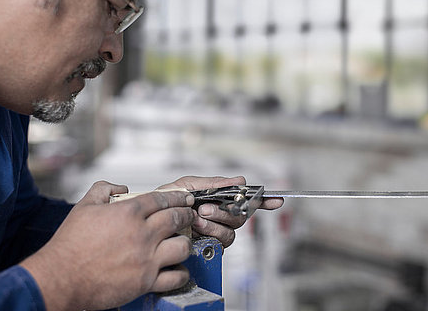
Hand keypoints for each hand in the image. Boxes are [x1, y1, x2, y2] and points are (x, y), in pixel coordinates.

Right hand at [20, 181, 195, 310]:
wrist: (61, 277)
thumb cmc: (70, 244)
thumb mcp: (84, 207)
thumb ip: (103, 190)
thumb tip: (120, 188)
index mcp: (128, 213)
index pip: (162, 199)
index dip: (177, 197)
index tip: (184, 198)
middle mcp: (141, 234)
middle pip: (177, 218)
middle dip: (187, 214)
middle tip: (189, 215)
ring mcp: (146, 259)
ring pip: (182, 246)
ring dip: (185, 242)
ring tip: (182, 242)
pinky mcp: (146, 282)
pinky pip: (175, 276)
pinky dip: (181, 272)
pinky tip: (177, 269)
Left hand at [158, 176, 283, 247]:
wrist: (150, 217)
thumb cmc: (167, 200)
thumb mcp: (188, 185)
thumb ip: (213, 183)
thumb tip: (240, 180)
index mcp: (219, 200)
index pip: (246, 200)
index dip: (264, 201)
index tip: (277, 199)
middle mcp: (222, 217)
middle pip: (242, 215)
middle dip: (225, 211)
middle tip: (205, 208)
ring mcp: (217, 232)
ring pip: (233, 230)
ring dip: (215, 222)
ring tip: (197, 217)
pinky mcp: (211, 247)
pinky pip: (221, 242)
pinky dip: (210, 232)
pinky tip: (197, 228)